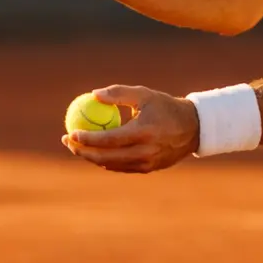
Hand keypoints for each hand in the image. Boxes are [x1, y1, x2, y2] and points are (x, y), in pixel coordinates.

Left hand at [62, 85, 199, 173]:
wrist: (193, 128)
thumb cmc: (165, 106)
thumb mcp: (143, 94)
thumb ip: (118, 93)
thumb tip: (93, 95)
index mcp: (143, 132)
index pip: (108, 139)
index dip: (87, 139)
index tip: (71, 132)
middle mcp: (145, 151)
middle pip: (105, 157)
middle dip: (82, 151)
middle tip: (68, 140)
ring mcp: (147, 163)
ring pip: (111, 165)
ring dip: (91, 157)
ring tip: (77, 146)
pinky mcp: (148, 169)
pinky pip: (121, 167)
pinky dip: (106, 161)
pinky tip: (95, 151)